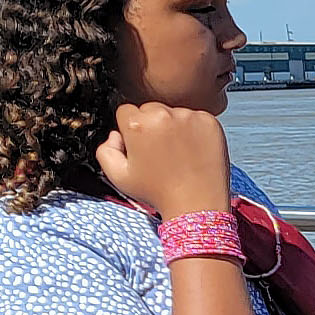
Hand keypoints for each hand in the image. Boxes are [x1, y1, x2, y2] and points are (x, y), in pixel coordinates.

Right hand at [97, 102, 231, 223]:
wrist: (196, 204)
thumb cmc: (157, 193)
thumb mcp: (118, 176)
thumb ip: (105, 150)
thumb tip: (116, 134)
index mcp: (137, 124)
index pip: (126, 112)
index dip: (131, 131)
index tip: (140, 147)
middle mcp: (163, 115)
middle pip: (150, 109)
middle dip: (152, 126)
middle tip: (160, 152)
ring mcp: (189, 117)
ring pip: (174, 113)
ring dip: (174, 127)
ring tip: (178, 154)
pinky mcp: (210, 122)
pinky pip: (196, 118)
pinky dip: (195, 130)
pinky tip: (193, 151)